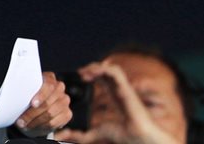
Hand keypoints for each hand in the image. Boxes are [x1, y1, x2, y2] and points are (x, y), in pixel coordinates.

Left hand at [16, 70, 72, 134]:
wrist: (35, 110)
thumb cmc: (28, 98)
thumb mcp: (25, 92)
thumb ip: (26, 92)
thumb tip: (18, 98)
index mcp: (49, 78)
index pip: (48, 85)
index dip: (41, 95)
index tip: (33, 104)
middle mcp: (59, 88)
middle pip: (48, 102)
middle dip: (32, 113)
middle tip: (20, 120)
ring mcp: (64, 100)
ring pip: (50, 113)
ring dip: (35, 121)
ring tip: (24, 125)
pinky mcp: (67, 113)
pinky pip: (55, 122)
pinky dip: (42, 126)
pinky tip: (34, 127)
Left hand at [54, 61, 180, 143]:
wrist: (139, 138)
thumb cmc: (125, 135)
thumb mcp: (97, 132)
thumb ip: (82, 134)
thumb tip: (64, 137)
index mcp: (114, 96)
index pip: (103, 78)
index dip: (90, 74)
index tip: (78, 79)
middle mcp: (118, 90)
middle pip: (105, 70)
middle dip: (91, 68)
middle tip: (79, 75)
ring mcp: (123, 88)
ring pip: (110, 68)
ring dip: (95, 67)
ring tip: (84, 73)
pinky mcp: (126, 88)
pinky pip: (115, 71)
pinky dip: (102, 69)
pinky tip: (92, 75)